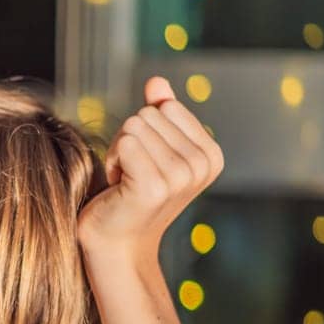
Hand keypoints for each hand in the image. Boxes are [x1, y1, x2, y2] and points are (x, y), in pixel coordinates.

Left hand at [77, 76, 224, 257]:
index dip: (146, 131)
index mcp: (211, 155)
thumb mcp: (152, 148)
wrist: (117, 243)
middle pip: (148, 114)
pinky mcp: (154, 187)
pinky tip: (119, 187)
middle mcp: (201, 165)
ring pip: (133, 126)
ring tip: (127, 182)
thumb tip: (156, 80)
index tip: (146, 163)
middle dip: (130, 141)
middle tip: (133, 175)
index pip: (166, 106)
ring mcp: (180, 176)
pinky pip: (124, 143)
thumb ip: (159, 112)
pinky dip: (112, 161)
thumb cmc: (131, 194)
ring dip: (119, 153)